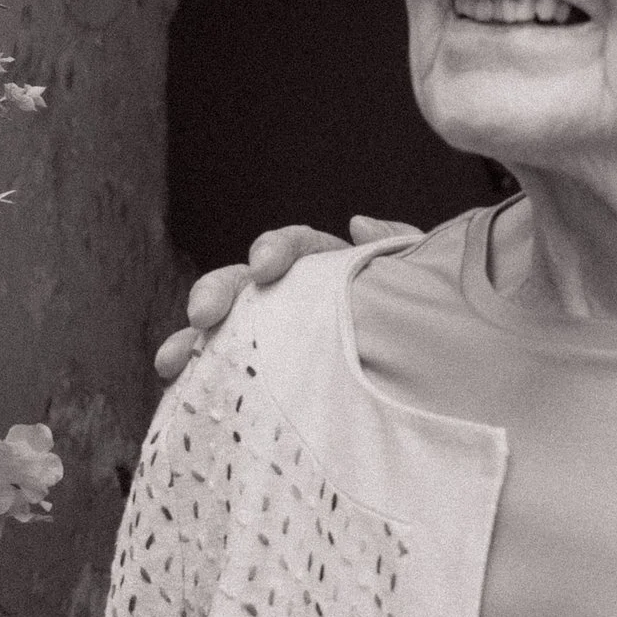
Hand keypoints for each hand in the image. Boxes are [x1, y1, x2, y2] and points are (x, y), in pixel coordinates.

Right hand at [153, 216, 409, 378]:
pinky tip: (176, 393)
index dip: (276, 250)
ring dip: (191, 342)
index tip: (265, 267)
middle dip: (218, 293)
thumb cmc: (431, 327)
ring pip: (224, 333)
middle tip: (202, 316)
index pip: (297, 247)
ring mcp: (274, 343)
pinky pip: (225, 379)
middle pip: (245, 285)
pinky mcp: (263, 383)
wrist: (445, 387)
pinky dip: (197, 384)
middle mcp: (293, 301)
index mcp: (330, 271)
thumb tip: (357, 223)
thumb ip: (399, 249)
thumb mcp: (426, 286)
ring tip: (171, 362)